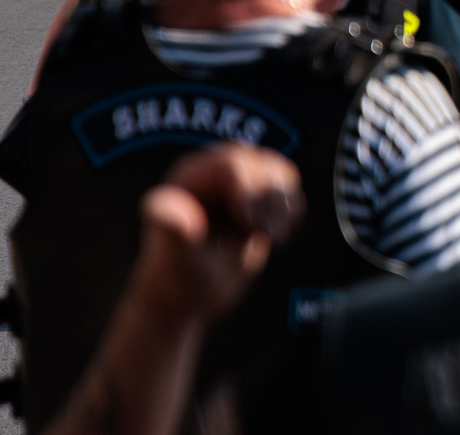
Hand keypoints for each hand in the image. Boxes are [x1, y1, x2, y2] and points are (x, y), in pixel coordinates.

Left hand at [127, 146, 304, 325]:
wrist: (190, 295)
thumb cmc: (175, 278)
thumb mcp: (173, 256)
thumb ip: (170, 229)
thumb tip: (168, 210)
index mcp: (189, 178)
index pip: (232, 164)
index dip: (249, 191)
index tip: (249, 224)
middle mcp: (214, 172)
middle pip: (262, 162)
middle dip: (271, 198)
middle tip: (263, 233)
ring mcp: (238, 182)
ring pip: (280, 171)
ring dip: (284, 205)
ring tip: (268, 235)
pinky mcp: (257, 196)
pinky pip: (288, 186)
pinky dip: (291, 209)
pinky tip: (275, 234)